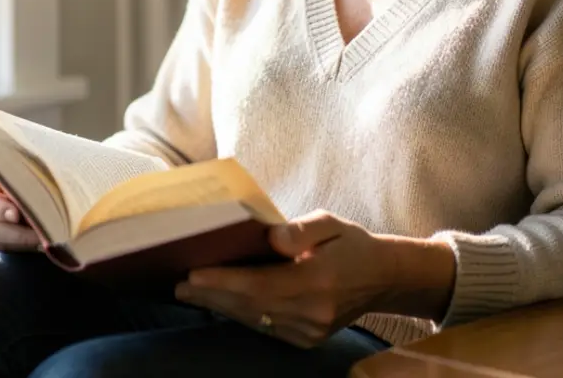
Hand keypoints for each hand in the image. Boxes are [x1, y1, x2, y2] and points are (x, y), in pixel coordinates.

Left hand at [174, 209, 398, 347]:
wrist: (383, 278)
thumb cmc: (351, 243)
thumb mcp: (331, 222)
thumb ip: (301, 229)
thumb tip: (271, 237)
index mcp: (318, 281)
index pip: (260, 284)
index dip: (224, 280)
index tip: (193, 272)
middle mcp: (312, 312)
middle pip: (251, 305)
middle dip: (212, 294)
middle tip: (178, 283)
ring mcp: (309, 331)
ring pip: (254, 319)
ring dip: (220, 306)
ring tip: (189, 292)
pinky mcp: (306, 340)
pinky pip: (265, 327)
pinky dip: (240, 314)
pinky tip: (219, 302)